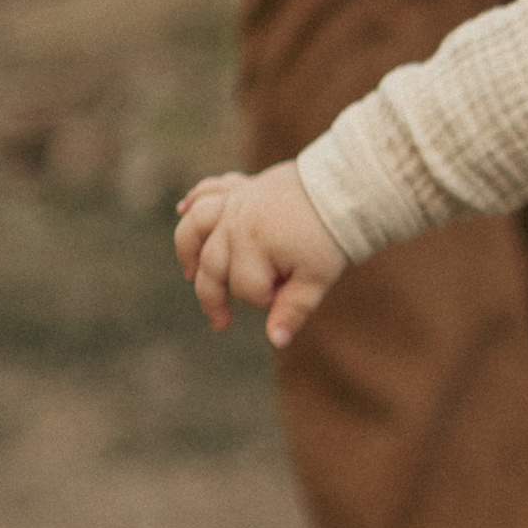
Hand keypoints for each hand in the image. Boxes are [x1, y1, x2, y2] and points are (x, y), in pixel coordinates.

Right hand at [175, 163, 347, 347]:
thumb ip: (293, 310)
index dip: (265, 299)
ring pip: (195, 226)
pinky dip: (194, 199)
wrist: (344, 186)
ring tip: (190, 274)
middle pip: (211, 265)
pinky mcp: (242, 186)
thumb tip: (275, 342)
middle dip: (214, 298)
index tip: (287, 294)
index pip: (245, 288)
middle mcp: (234, 222)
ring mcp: (235, 201)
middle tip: (221, 323)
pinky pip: (209, 191)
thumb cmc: (330, 234)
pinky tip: (183, 209)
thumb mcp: (317, 278)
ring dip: (187, 250)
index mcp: (252, 245)